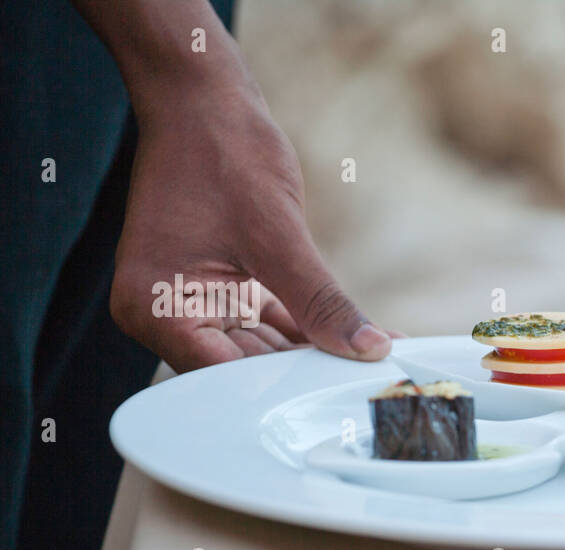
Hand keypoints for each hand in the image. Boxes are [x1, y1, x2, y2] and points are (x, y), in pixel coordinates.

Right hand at [108, 70, 391, 371]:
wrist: (204, 98)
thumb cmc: (222, 153)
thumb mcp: (278, 237)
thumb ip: (320, 302)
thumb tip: (368, 350)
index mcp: (155, 309)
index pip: (224, 378)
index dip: (284, 391)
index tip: (339, 401)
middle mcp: (166, 314)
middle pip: (244, 370)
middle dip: (306, 375)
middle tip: (367, 387)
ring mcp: (194, 303)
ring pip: (263, 351)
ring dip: (315, 354)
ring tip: (373, 366)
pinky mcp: (223, 289)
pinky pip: (271, 324)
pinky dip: (311, 329)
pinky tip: (360, 338)